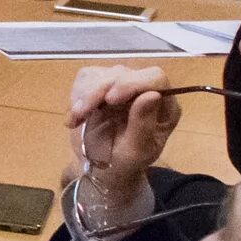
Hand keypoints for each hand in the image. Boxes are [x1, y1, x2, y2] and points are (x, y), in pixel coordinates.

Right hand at [67, 66, 181, 217]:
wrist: (101, 167)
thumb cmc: (124, 163)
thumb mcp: (137, 151)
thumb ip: (144, 124)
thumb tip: (152, 95)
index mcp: (164, 106)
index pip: (155, 78)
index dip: (132, 83)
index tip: (110, 99)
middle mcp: (144, 91)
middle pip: (122, 73)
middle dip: (98, 90)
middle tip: (81, 113)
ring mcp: (120, 85)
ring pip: (100, 74)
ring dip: (84, 95)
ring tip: (77, 119)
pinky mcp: (99, 84)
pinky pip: (85, 78)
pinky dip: (76, 96)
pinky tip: (76, 116)